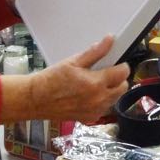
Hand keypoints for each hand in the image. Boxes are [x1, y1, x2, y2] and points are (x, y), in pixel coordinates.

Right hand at [0, 35, 129, 123]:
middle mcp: (99, 99)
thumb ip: (95, 52)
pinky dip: (101, 101)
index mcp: (96, 83)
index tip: (116, 62)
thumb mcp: (73, 62)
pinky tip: (89, 95)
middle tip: (106, 72)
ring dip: (111, 90)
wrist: (36, 99)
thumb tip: (109, 40)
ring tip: (96, 84)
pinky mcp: (90, 118)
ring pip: (114, 99)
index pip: (123, 73)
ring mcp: (95, 111)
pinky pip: (104, 108)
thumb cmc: (51, 80)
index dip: (122, 66)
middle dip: (118, 79)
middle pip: (123, 88)